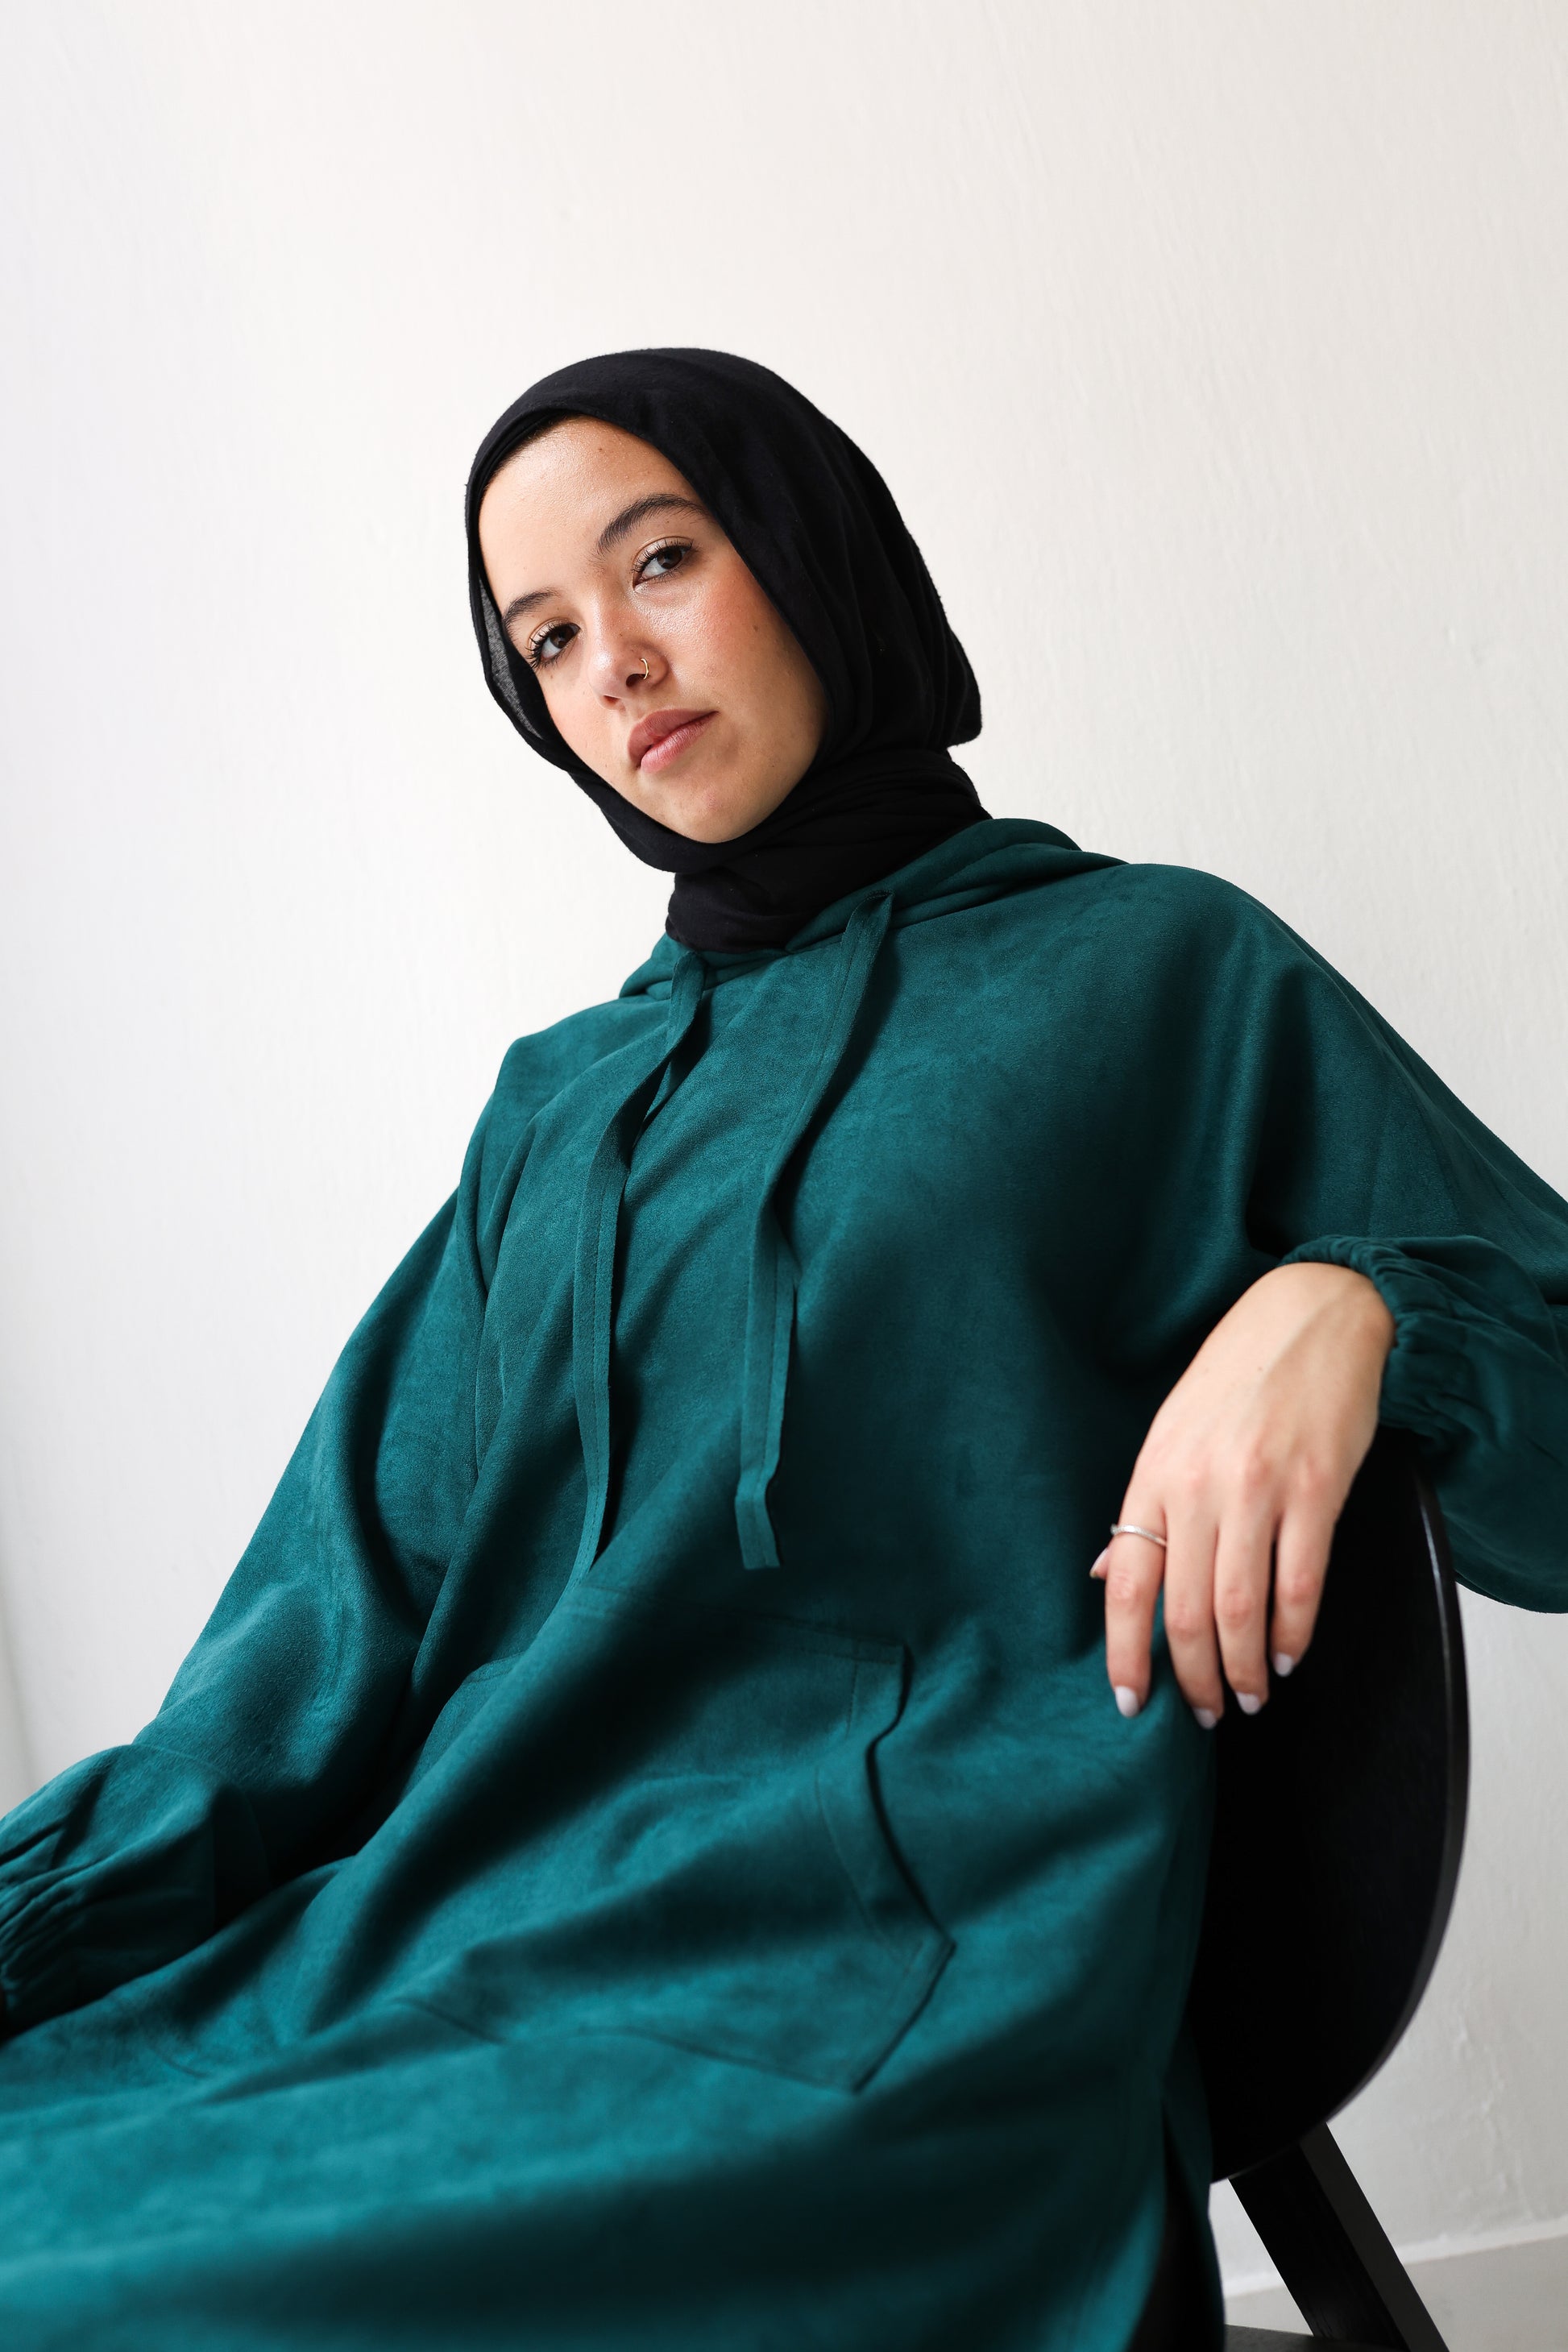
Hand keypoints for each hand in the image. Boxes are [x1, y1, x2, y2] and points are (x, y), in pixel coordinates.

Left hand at [1095, 1262, 1394, 1723]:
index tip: (1130, 1704)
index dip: (1126, 1655)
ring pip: (1240, 1608)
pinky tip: (1287, 1656)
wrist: (1311, 1316)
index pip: (1125, 1584)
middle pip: (1184, 1611)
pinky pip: (1301, 1583)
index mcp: (1152, 1475)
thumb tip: (1104, 1576)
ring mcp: (1258, 1487)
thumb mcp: (1170, 1434)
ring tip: (1250, 1698)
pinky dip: (1293, 1633)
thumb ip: (1143, 1510)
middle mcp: (1198, 1486)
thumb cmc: (1237, 1378)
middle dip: (1192, 1678)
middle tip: (1206, 1715)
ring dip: (1242, 1670)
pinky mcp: (1316, 1488)